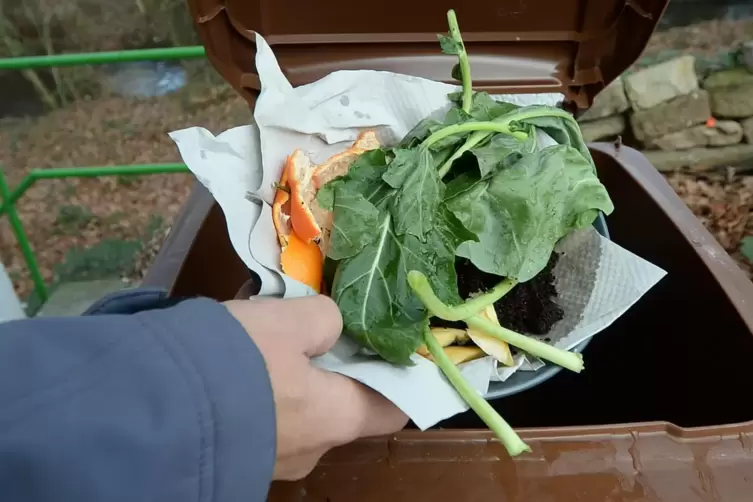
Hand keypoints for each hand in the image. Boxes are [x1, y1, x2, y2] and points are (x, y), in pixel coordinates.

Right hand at [224, 296, 407, 479]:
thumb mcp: (286, 322)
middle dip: (330, 366)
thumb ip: (322, 318)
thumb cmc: (236, 364)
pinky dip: (258, 390)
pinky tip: (234, 360)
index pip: (393, 406)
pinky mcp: (236, 455)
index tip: (389, 344)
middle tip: (315, 327)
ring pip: (295, 409)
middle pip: (340, 404)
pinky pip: (260, 419)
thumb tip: (329, 324)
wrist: (149, 411)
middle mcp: (311, 448)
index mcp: (336, 418)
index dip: (398, 374)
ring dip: (288, 376)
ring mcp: (272, 459)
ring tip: (264, 335)